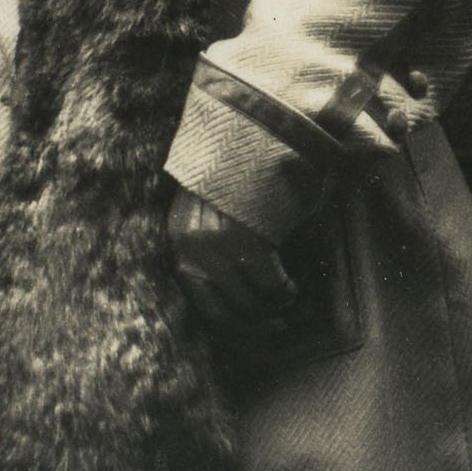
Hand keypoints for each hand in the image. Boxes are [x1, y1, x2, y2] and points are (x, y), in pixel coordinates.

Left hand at [166, 182, 295, 330]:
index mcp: (178, 241)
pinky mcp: (246, 242)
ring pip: (251, 304)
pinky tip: (293, 287)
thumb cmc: (237, 180)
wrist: (253, 137)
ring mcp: (216, 246)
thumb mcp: (207, 214)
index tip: (249, 333)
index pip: (197, 303)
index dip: (226, 326)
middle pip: (222, 315)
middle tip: (276, 328)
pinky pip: (272, 287)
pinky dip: (286, 293)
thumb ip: (209, 251)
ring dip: (274, 308)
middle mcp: (190, 247)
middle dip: (253, 329)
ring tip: (287, 299)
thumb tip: (237, 303)